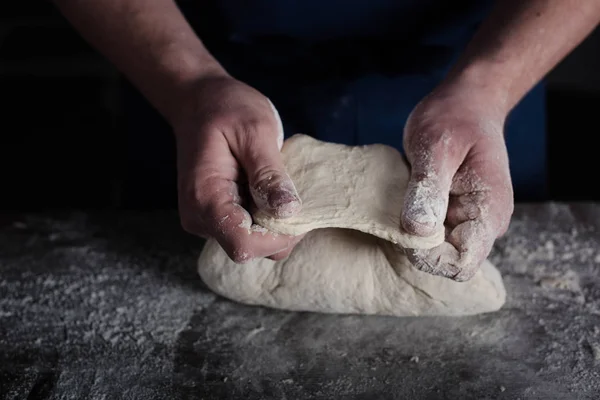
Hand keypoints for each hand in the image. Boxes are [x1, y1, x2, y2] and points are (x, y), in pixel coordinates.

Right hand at [173, 75, 302, 261]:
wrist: (198, 101)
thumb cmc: (225, 108)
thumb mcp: (255, 131)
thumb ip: (269, 173)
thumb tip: (289, 211)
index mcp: (205, 199)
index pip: (244, 244)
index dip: (278, 235)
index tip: (298, 208)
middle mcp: (200, 219)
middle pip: (252, 247)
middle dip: (281, 227)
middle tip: (292, 189)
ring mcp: (207, 221)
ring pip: (254, 242)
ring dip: (276, 221)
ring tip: (278, 183)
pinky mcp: (218, 217)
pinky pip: (249, 229)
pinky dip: (267, 215)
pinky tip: (269, 188)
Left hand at [401, 83, 513, 280]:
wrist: (465, 103)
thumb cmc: (454, 118)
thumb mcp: (436, 147)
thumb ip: (429, 188)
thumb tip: (419, 230)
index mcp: (489, 213)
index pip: (461, 263)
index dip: (430, 257)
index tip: (408, 229)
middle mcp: (481, 225)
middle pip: (445, 261)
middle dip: (416, 244)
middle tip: (400, 207)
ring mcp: (466, 222)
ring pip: (434, 250)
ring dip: (412, 233)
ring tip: (403, 199)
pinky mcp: (451, 216)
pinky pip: (427, 235)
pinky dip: (410, 223)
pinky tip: (404, 199)